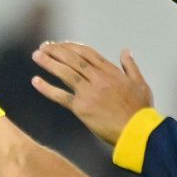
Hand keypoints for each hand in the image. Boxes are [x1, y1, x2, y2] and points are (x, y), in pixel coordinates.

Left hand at [32, 42, 153, 144]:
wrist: (137, 131)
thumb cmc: (141, 110)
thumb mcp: (140, 83)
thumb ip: (131, 66)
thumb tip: (126, 51)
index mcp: (111, 72)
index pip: (87, 53)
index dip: (71, 47)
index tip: (60, 44)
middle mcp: (98, 78)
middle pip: (73, 59)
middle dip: (57, 50)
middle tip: (44, 47)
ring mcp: (89, 92)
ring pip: (65, 73)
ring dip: (49, 63)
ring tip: (36, 55)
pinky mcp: (82, 108)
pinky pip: (61, 96)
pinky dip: (47, 88)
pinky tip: (35, 81)